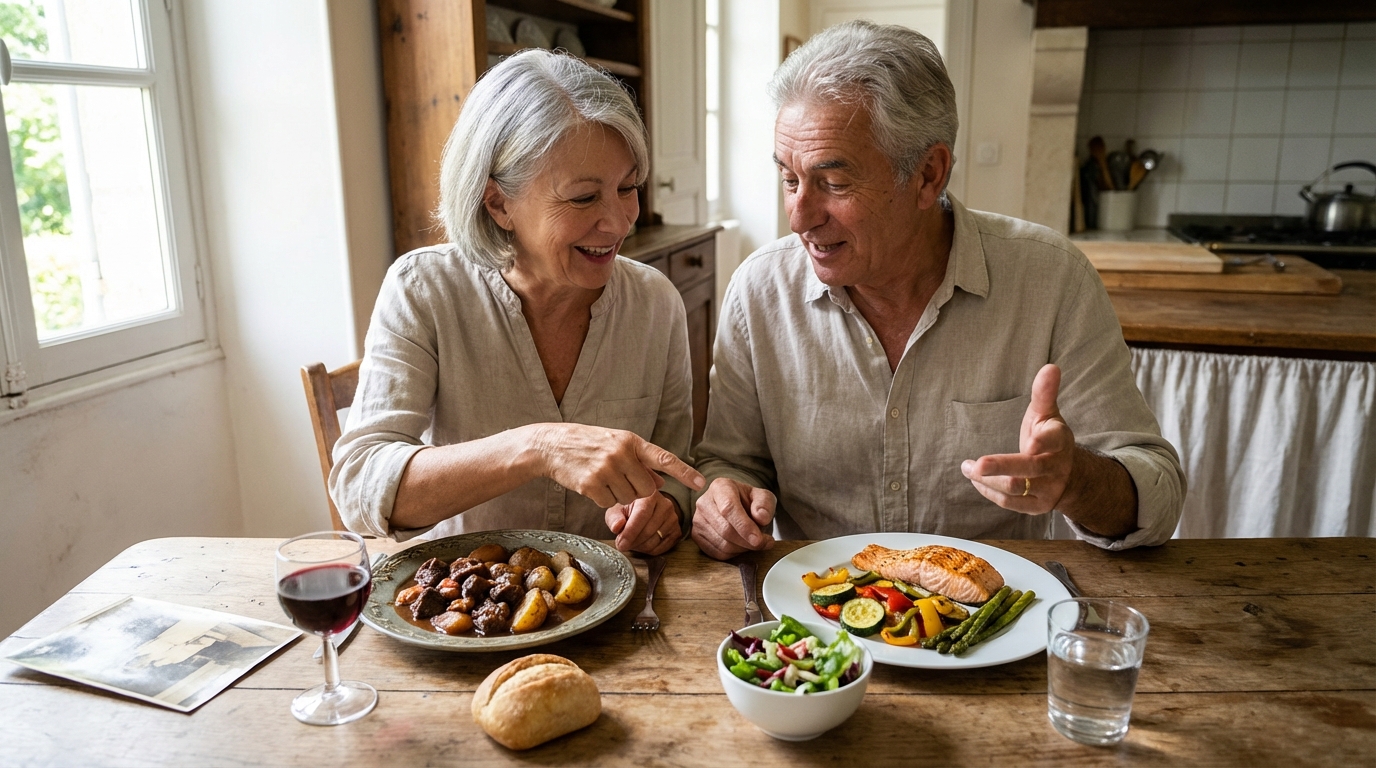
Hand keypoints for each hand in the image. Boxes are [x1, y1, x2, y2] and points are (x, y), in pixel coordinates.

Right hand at [535, 424, 704, 507]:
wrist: (552, 445)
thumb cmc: (589, 444)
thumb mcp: (617, 445)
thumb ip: (641, 461)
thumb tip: (662, 482)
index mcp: (631, 441)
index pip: (663, 458)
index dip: (683, 472)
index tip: (700, 483)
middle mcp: (621, 454)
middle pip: (646, 489)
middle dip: (637, 490)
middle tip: (619, 478)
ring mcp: (606, 469)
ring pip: (628, 499)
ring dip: (618, 495)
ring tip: (602, 478)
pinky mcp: (591, 485)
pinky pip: (608, 504)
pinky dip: (602, 499)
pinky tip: (591, 483)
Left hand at [606, 493, 680, 554]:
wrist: (647, 508)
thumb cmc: (629, 508)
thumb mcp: (617, 509)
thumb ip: (614, 517)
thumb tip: (617, 527)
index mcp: (649, 495)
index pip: (641, 516)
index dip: (630, 532)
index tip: (620, 544)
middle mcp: (665, 505)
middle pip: (648, 531)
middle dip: (632, 543)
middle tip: (622, 544)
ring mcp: (673, 518)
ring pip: (654, 542)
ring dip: (639, 547)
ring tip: (632, 541)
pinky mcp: (677, 531)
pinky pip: (662, 548)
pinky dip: (649, 551)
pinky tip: (642, 543)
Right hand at [691, 478, 775, 559]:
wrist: (736, 507)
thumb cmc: (749, 501)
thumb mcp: (763, 497)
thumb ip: (765, 504)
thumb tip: (761, 517)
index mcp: (720, 487)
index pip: (729, 508)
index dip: (744, 526)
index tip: (758, 539)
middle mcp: (704, 502)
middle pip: (725, 529)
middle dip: (747, 542)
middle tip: (764, 543)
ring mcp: (697, 520)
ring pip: (722, 544)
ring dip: (743, 549)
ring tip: (754, 542)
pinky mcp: (696, 536)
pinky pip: (716, 553)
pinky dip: (733, 554)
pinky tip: (742, 546)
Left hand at [961, 364, 1075, 514]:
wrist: (1070, 476)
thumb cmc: (1050, 439)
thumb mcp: (1047, 415)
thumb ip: (1045, 393)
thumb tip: (1051, 367)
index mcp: (1060, 441)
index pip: (1054, 440)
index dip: (1043, 442)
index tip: (1030, 442)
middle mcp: (1056, 467)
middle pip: (1030, 468)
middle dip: (1002, 466)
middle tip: (978, 464)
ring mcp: (1047, 489)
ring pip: (1015, 488)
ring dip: (987, 479)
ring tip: (967, 467)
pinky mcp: (1037, 506)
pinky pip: (1010, 503)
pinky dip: (989, 491)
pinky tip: (975, 480)